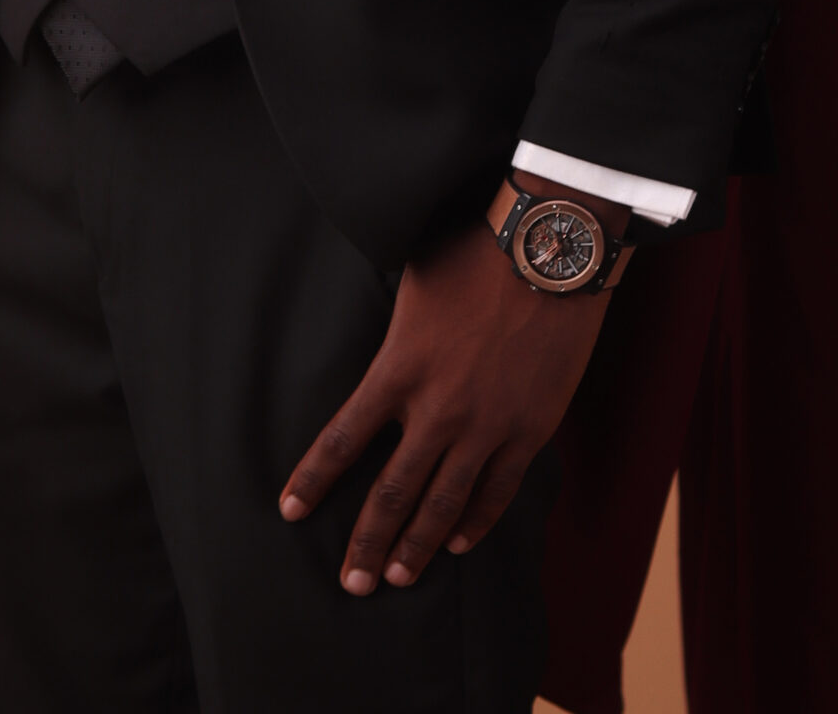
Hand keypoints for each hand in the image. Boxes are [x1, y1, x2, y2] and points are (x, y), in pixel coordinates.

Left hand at [278, 189, 623, 594]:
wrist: (548, 252)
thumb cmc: (475, 253)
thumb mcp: (413, 282)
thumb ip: (394, 329)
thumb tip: (377, 344)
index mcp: (399, 368)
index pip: (344, 437)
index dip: (313, 479)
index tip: (290, 512)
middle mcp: (437, 408)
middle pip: (392, 490)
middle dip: (367, 542)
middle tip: (352, 584)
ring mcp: (486, 425)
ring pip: (444, 503)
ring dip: (419, 545)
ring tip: (399, 578)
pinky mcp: (529, 429)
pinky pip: (498, 490)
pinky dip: (477, 521)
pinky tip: (460, 544)